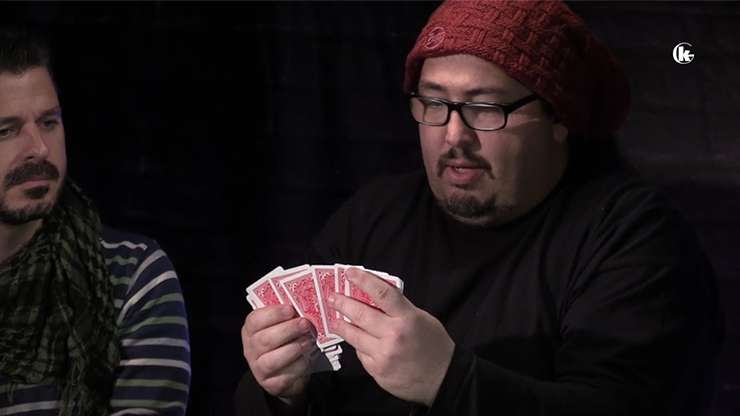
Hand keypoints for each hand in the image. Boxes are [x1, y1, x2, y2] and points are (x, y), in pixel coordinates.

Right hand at [241, 305, 314, 405]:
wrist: (284, 374)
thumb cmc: (284, 342)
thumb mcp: (281, 326)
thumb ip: (286, 317)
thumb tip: (303, 302)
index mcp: (250, 331)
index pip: (254, 320)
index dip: (273, 314)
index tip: (290, 309)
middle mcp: (250, 350)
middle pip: (264, 339)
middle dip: (287, 330)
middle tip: (305, 323)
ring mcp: (259, 369)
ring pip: (272, 360)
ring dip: (293, 349)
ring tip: (308, 341)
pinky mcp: (271, 384)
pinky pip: (285, 375)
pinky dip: (299, 365)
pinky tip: (308, 358)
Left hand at [327, 268, 454, 406]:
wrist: (443, 378)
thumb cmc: (434, 345)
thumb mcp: (422, 318)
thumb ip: (399, 308)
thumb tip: (374, 297)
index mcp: (407, 318)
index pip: (381, 293)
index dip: (363, 280)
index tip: (349, 273)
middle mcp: (393, 336)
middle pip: (361, 314)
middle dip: (342, 303)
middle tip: (331, 297)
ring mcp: (384, 355)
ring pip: (354, 336)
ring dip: (341, 325)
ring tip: (334, 319)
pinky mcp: (378, 371)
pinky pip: (361, 355)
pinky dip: (358, 346)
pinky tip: (356, 341)